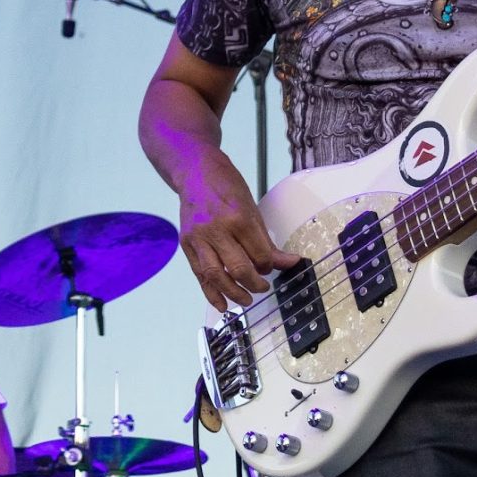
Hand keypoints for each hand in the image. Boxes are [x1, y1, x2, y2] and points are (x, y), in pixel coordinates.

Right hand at [177, 151, 299, 311]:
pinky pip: (199, 274)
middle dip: (255, 284)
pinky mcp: (187, 244)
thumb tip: (289, 262)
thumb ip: (266, 241)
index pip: (260, 255)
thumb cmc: (226, 187)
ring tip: (246, 300)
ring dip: (234, 293)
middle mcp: (217, 230)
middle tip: (262, 288)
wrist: (195, 171)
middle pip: (239, 269)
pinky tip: (221, 305)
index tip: (272, 269)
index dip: (269, 267)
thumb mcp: (252, 209)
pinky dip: (210, 293)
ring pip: (217, 275)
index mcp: (239, 218)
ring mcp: (199, 238)